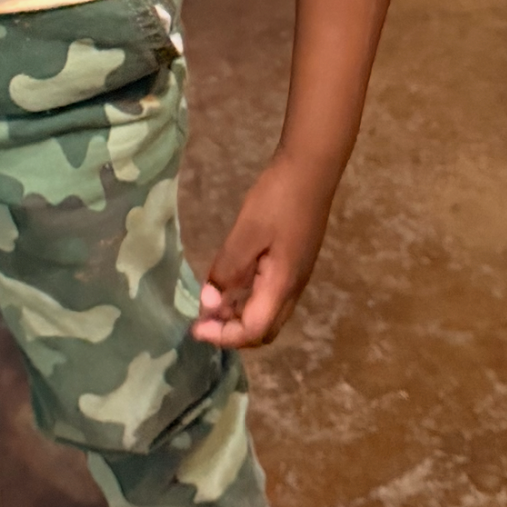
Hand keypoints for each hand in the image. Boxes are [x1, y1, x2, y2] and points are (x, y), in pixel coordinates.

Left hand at [193, 153, 334, 349]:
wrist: (311, 170)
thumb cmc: (278, 199)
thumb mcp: (247, 232)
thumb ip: (228, 270)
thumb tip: (209, 305)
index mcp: (282, 285)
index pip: (254, 330)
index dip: (224, 336)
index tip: (195, 328)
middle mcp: (293, 288)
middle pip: (265, 330)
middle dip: (232, 334)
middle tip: (202, 321)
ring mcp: (297, 276)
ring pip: (269, 314)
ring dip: (240, 318)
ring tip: (211, 306)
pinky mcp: (294, 263)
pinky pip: (271, 297)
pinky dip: (248, 301)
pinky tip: (232, 285)